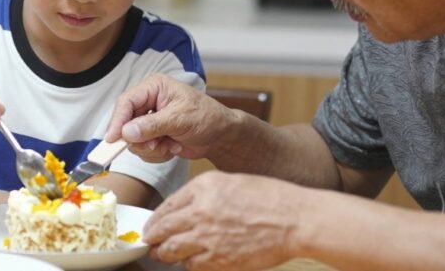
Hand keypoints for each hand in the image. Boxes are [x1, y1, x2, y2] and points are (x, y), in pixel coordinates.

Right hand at [104, 74, 234, 161]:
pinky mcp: (152, 137)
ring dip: (152, 148)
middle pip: (125, 123)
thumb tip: (126, 132)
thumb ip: (152, 125)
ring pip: (133, 141)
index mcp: (154, 87)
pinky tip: (173, 146)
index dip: (117, 120)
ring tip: (171, 143)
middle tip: (157, 144)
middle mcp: (148, 102)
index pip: (126, 102)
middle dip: (141, 139)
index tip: (113, 139)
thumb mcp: (180, 119)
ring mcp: (149, 121)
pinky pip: (143, 150)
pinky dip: (157, 154)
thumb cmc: (207, 117)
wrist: (221, 136)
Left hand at [144, 171, 302, 269]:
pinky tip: (191, 262)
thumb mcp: (231, 182)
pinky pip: (192, 265)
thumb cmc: (270, 199)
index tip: (152, 226)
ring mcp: (207, 237)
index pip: (166, 206)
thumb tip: (185, 209)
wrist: (293, 220)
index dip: (155, 220)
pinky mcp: (217, 259)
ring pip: (172, 251)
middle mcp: (200, 211)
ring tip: (163, 255)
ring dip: (165, 254)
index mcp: (202, 188)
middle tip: (151, 244)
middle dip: (153, 239)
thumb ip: (204, 194)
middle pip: (162, 230)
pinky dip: (188, 265)